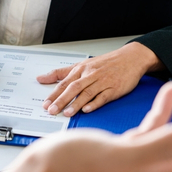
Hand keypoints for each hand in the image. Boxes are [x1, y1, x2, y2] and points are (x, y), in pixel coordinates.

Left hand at [37, 42, 164, 115]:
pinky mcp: (114, 89)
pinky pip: (103, 96)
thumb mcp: (82, 64)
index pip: (64, 82)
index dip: (54, 93)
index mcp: (81, 69)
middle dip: (61, 100)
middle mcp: (91, 75)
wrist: (131, 58)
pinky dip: (95, 103)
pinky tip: (88, 109)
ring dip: (76, 103)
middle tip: (52, 110)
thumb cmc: (105, 63)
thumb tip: (41, 78)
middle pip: (73, 88)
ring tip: (67, 113)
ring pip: (87, 93)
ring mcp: (103, 82)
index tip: (45, 104)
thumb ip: (61, 73)